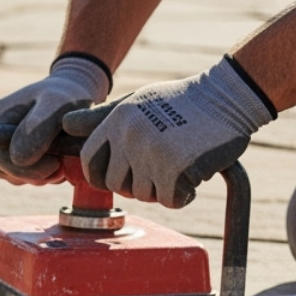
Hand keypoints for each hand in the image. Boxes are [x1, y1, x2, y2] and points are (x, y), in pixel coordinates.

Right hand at [0, 55, 110, 183]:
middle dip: (34, 174)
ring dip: (38, 176)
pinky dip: (41, 175)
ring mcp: (4, 145)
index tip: (55, 163)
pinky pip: (22, 176)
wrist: (77, 90)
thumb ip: (38, 128)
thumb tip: (18, 158)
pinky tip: (58, 165)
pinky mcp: (18, 154)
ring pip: (12, 175)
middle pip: (3, 169)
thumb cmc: (67, 94)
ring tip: (62, 164)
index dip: (24, 168)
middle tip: (60, 168)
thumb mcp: (57, 104)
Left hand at [62, 56, 272, 207]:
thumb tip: (65, 124)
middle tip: (159, 172)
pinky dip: (183, 196)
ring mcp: (153, 153)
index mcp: (116, 121)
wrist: (229, 95)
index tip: (119, 177)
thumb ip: (100, 118)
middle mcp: (129, 137)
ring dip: (163, 189)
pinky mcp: (178, 168)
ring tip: (180, 166)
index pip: (89, 161)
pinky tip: (195, 177)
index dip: (100, 175)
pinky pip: (171, 200)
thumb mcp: (136, 101)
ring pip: (144, 194)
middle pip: (115, 184)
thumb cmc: (182, 100)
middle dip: (135, 184)